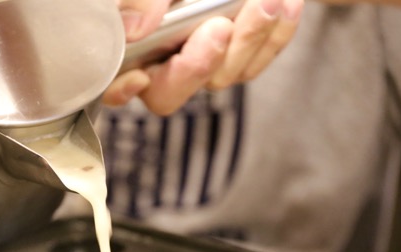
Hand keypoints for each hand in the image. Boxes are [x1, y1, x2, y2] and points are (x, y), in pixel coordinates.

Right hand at [103, 0, 303, 114]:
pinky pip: (253, 61)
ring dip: (249, 42)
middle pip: (172, 92)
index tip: (138, 77)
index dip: (121, 90)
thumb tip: (138, 26)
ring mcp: (199, 61)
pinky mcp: (234, 51)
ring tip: (268, 2)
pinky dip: (274, 35)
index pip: (114, 86)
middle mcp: (158, 65)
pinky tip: (286, 5)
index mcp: (126, 51)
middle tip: (220, 25)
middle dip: (200, 63)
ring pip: (222, 78)